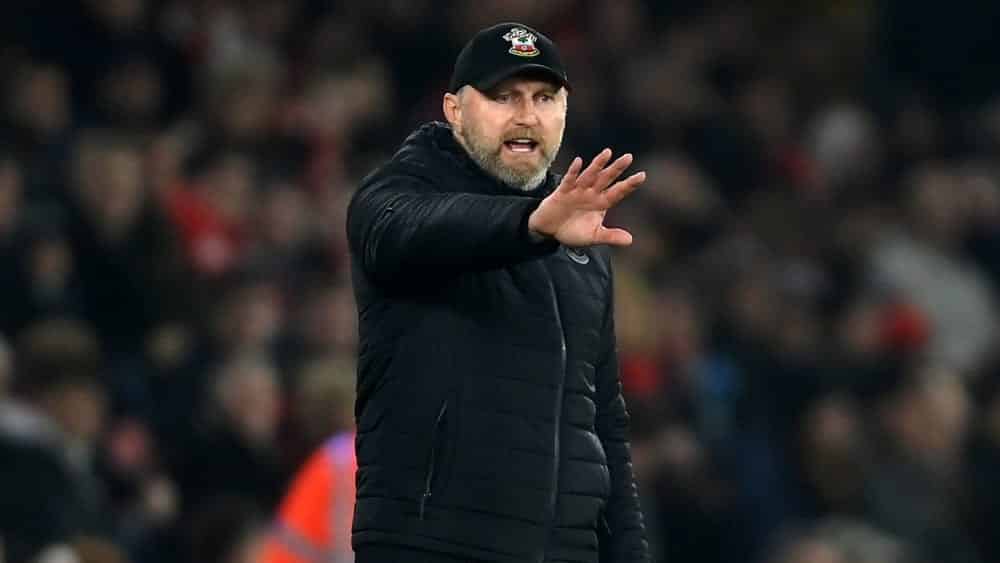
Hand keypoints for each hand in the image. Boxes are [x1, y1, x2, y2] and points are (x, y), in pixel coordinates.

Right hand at [528, 149, 645, 246]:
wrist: (549, 230)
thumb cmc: (572, 230)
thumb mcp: (593, 236)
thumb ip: (610, 236)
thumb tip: (630, 240)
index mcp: (601, 203)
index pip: (618, 192)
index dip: (629, 184)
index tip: (642, 176)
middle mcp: (591, 193)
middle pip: (606, 178)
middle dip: (616, 168)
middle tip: (628, 157)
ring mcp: (577, 191)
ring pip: (589, 175)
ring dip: (598, 165)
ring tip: (607, 153)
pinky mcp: (562, 192)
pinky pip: (569, 180)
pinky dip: (573, 172)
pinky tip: (579, 162)